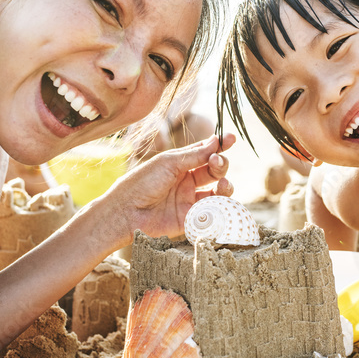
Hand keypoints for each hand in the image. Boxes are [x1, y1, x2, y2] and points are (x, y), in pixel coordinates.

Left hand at [101, 134, 235, 240]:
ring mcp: (190, 200)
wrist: (127, 212)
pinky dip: (220, 206)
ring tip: (222, 184)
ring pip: (218, 191)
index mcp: (180, 164)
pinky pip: (212, 212)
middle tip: (216, 162)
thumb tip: (216, 140)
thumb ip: (194, 155)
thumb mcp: (168, 163)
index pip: (205, 153)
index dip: (220, 146)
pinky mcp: (191, 219)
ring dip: (225, 185)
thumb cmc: (142, 183)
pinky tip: (218, 200)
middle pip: (214, 171)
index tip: (231, 139)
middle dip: (220, 164)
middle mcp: (187, 181)